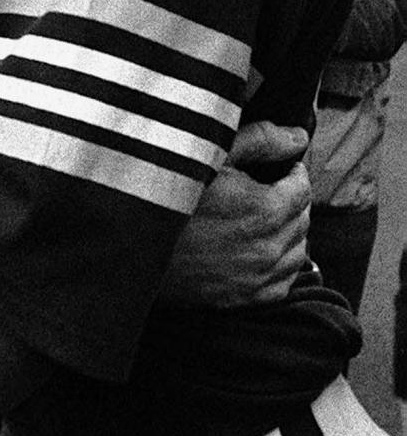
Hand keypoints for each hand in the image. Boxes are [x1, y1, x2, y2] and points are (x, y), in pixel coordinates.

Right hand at [159, 121, 310, 307]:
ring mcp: (256, 277)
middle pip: (303, 220)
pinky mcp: (242, 299)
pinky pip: (283, 283)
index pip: (303, 188)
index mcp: (264, 209)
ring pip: (298, 252)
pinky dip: (281, 264)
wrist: (132, 242)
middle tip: (272, 187)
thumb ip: (261, 140)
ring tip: (266, 216)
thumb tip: (299, 137)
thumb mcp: (211, 153)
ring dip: (290, 231)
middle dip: (293, 200)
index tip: (281, 167)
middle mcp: (267, 248)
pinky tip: (262, 248)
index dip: (293, 171)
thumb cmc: (168, 190)